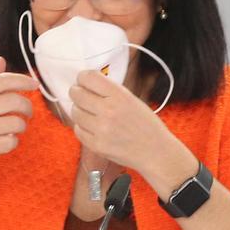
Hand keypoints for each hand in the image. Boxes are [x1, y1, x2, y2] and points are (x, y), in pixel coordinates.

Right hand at [0, 57, 37, 175]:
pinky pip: (11, 142)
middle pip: (15, 101)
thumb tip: (2, 60)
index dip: (23, 80)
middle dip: (28, 107)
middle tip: (27, 112)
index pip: (3, 80)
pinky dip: (12, 142)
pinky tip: (4, 140)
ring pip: (17, 123)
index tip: (34, 84)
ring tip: (13, 128)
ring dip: (21, 126)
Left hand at [68, 69, 196, 177]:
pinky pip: (78, 130)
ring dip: (80, 111)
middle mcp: (109, 110)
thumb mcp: (132, 100)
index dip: (82, 77)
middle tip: (81, 96)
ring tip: (90, 114)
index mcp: (120, 96)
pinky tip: (93, 128)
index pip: (88, 77)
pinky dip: (82, 127)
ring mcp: (101, 129)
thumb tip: (86, 84)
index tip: (82, 81)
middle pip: (76, 94)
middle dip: (77, 93)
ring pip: (75, 112)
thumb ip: (110, 91)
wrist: (155, 151)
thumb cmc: (145, 125)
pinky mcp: (96, 145)